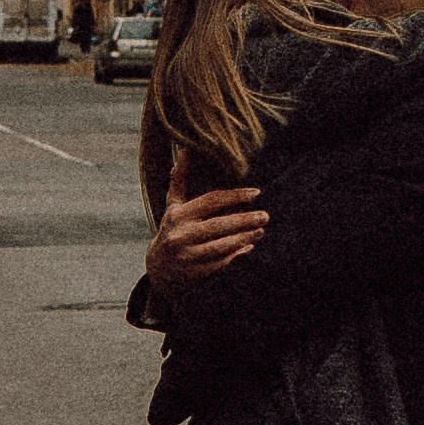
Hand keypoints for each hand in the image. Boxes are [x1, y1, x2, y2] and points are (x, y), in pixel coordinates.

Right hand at [145, 147, 268, 300]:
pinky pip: (219, 264)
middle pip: (217, 225)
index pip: (210, 201)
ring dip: (243, 238)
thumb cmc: (172, 230)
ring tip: (261, 231)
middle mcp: (180, 235)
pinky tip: (249, 248)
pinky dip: (235, 256)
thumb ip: (179, 179)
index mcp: (178, 215)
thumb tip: (185, 150)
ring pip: (220, 246)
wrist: (158, 269)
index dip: (234, 197)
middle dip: (243, 220)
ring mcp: (187, 256)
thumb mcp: (172, 206)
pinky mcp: (194, 273)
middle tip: (265, 216)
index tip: (256, 193)